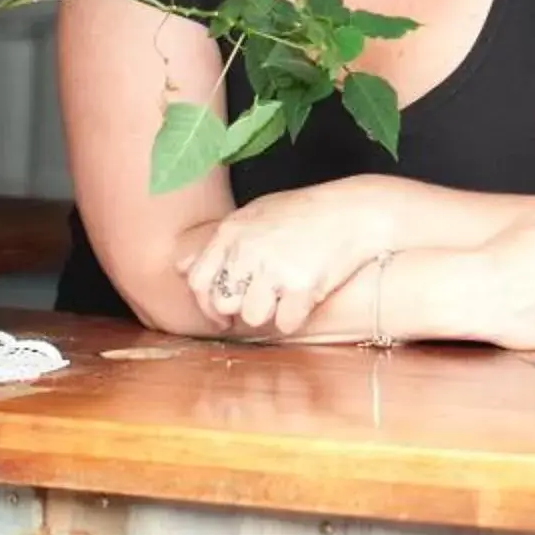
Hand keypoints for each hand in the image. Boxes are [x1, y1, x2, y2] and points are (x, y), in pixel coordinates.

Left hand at [178, 180, 386, 336]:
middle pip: (224, 303)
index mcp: (232, 232)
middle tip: (260, 303)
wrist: (354, 211)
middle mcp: (247, 251)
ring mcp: (275, 269)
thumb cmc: (304, 212)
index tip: (222, 312)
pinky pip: (286, 323)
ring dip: (269, 313)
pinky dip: (296, 317)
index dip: (207, 303)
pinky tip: (306, 299)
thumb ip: (219, 240)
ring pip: (253, 317)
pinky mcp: (302, 286)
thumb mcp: (255, 212)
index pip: (197, 280)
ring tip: (286, 295)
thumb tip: (180, 265)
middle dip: (239, 309)